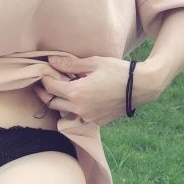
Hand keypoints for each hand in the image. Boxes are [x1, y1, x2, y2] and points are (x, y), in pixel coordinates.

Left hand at [35, 54, 160, 124]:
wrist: (140, 87)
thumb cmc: (118, 71)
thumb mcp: (93, 63)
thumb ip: (70, 64)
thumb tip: (51, 61)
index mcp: (76, 93)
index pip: (50, 87)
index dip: (44, 79)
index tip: (43, 72)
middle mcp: (79, 109)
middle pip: (52, 103)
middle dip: (45, 93)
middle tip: (43, 84)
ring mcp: (87, 118)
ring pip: (64, 112)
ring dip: (58, 102)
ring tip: (59, 91)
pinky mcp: (95, 122)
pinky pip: (78, 117)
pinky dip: (73, 108)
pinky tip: (77, 98)